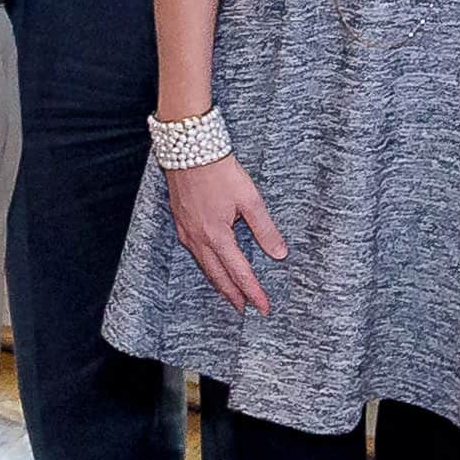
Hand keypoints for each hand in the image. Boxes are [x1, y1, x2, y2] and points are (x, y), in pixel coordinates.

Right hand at [167, 152, 286, 315]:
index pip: (239, 273)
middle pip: (218, 276)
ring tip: (230, 294)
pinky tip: (210, 265)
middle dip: (233, 295)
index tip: (264, 307)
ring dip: (218, 283)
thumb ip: (265, 229)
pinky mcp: (180, 222)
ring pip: (204, 266)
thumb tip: (279, 254)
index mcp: (217, 235)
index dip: (253, 292)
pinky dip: (205, 266)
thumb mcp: (250, 199)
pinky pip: (193, 253)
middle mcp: (198, 238)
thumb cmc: (220, 171)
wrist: (189, 150)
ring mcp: (186, 231)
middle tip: (245, 309)